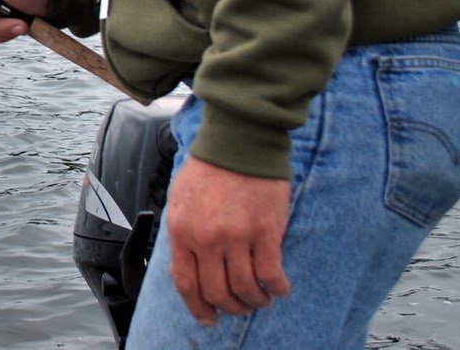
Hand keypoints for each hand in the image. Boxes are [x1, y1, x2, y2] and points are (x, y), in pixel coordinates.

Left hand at [165, 156, 291, 324]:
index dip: (198, 307)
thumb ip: (183, 233)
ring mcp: (237, 237)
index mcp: (182, 231)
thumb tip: (189, 265)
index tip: (208, 318)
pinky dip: (276, 288)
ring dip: (254, 301)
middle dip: (230, 308)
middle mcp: (207, 239)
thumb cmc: (209, 168)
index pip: (186, 283)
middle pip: (217, 292)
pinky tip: (279, 287)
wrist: (238, 142)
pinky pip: (271, 275)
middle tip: (239, 307)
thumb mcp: (180, 200)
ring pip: (245, 289)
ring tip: (260, 298)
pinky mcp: (266, 232)